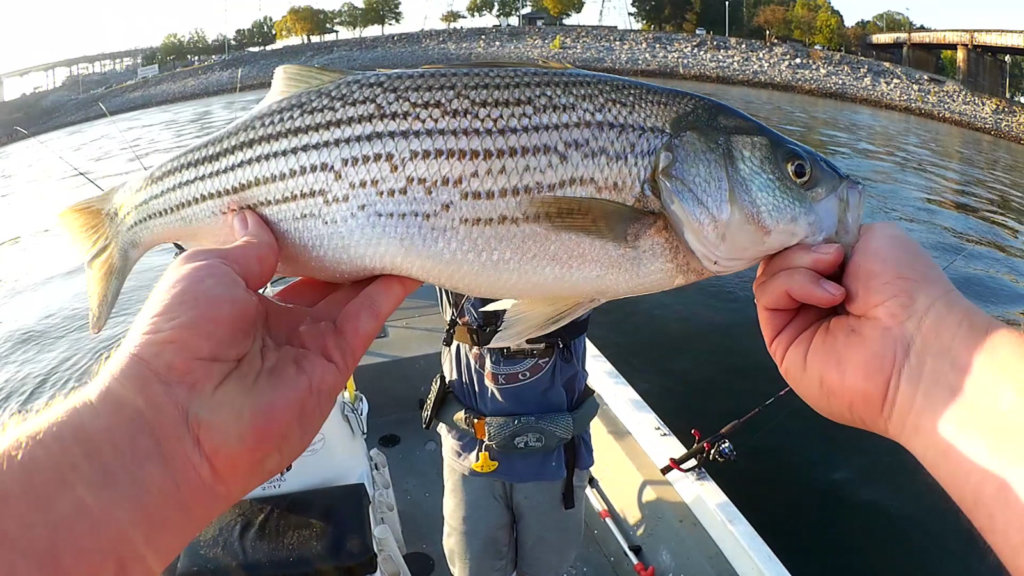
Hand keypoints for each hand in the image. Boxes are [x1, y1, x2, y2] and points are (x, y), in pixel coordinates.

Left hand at [113, 210, 419, 499]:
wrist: (179, 421)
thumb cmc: (175, 341)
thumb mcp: (205, 271)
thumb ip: (246, 248)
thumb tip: (257, 218)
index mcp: (237, 300)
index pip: (281, 262)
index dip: (303, 234)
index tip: (324, 201)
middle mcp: (275, 324)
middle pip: (323, 278)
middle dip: (346, 248)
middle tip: (371, 209)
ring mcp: (306, 346)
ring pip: (351, 297)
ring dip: (376, 265)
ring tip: (401, 226)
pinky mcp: (332, 365)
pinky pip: (365, 320)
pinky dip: (388, 293)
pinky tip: (408, 263)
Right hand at [752, 222, 968, 439]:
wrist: (916, 342)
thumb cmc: (907, 287)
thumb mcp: (876, 238)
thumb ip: (832, 235)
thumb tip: (808, 249)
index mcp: (842, 275)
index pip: (802, 245)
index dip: (804, 233)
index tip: (819, 229)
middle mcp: (817, 298)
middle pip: (781, 257)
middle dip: (802, 248)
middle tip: (835, 257)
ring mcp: (797, 320)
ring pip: (770, 274)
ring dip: (799, 265)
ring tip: (836, 278)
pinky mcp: (781, 341)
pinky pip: (768, 297)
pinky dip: (792, 284)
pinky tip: (829, 295)